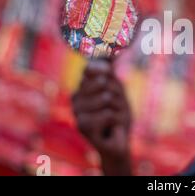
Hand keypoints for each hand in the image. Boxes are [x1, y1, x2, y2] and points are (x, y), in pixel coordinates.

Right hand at [72, 59, 131, 175]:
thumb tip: (110, 51)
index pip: (92, 68)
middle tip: (115, 108)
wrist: (119, 143)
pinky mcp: (82, 126)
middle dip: (117, 95)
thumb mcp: (117, 90)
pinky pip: (108, 114)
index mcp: (82, 87)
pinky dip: (116, 121)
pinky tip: (110, 128)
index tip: (110, 78)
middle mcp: (76, 98)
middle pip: (103, 82)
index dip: (105, 72)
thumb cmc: (118, 117)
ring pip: (106, 97)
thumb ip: (110, 72)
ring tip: (114, 119)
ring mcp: (77, 112)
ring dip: (118, 109)